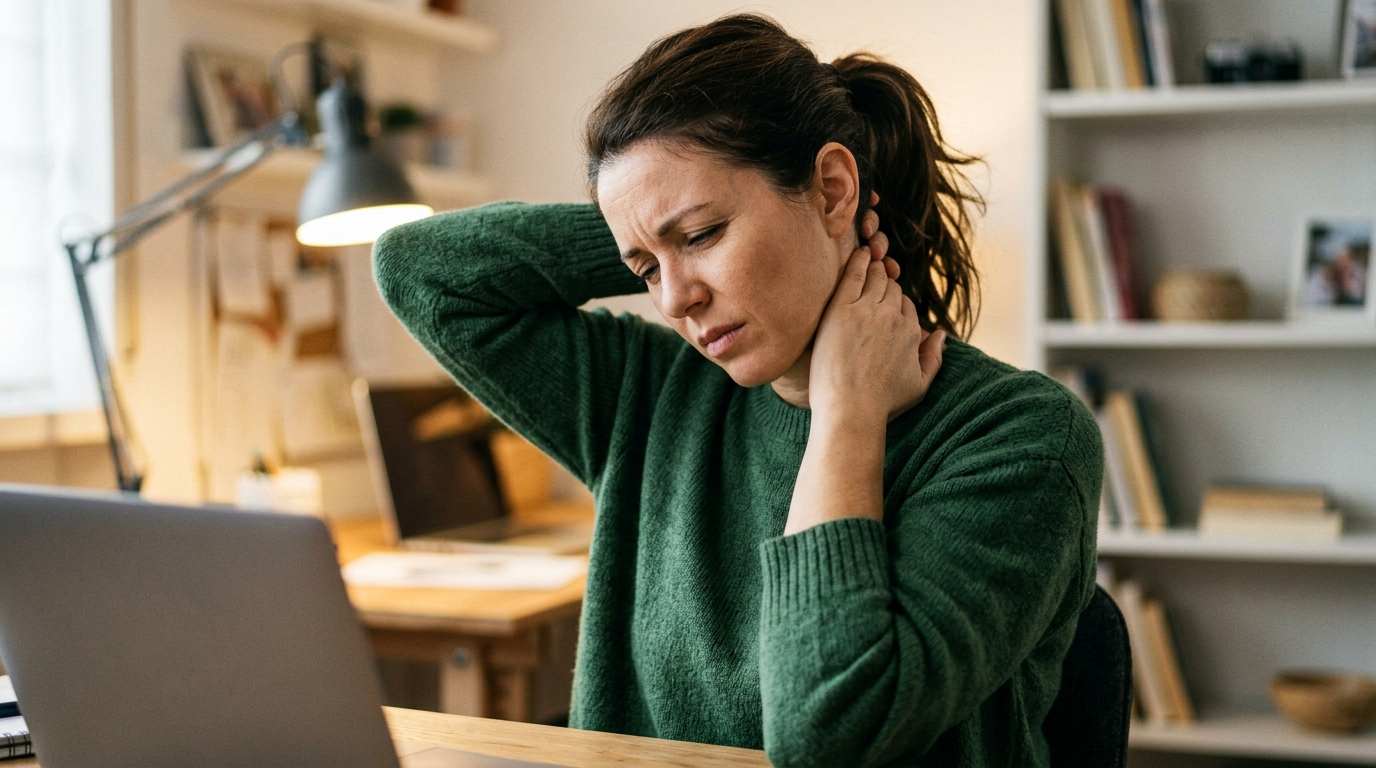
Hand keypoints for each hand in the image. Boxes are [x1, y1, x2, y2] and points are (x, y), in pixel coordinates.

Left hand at [809, 195, 946, 424]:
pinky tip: (857, 253)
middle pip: (891, 287)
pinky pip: (852, 275)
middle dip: (883, 282)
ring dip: (872, 268)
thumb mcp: (919, 385)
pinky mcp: (842, 310)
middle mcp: (893, 317)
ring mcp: (867, 311)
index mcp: (911, 331)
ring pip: (875, 277)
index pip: (905, 304)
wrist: (850, 411)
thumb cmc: (882, 404)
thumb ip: (934, 357)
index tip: (882, 304)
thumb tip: (941, 334)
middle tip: (872, 278)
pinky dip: (856, 261)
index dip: (893, 303)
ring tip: (866, 262)